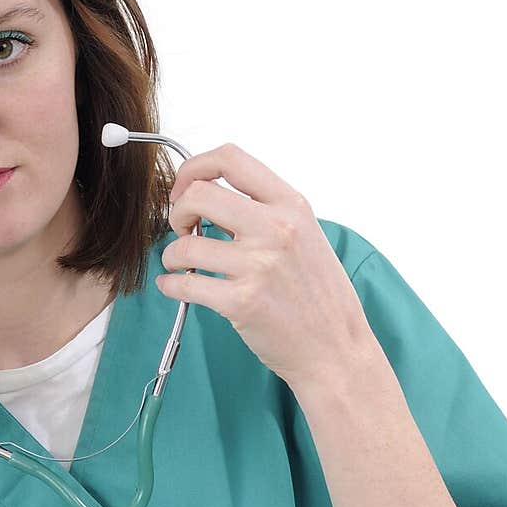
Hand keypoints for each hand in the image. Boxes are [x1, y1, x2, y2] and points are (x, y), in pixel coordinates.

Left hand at [157, 141, 374, 392]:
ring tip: (180, 264)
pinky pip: (186, 284)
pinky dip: (170, 284)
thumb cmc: (318, 295)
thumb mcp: (305, 235)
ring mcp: (259, 265)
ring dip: (172, 255)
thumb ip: (267, 211)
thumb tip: (212, 196)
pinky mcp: (242, 302)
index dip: (193, 168)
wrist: (335, 348)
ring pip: (185, 244)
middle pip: (198, 194)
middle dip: (177, 210)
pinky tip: (174, 286)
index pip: (230, 159)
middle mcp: (276, 228)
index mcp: (291, 205)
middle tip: (182, 229)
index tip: (184, 189)